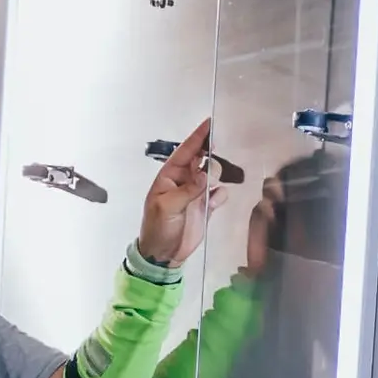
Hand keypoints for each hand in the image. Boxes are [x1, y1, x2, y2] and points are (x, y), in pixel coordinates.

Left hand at [138, 117, 226, 268]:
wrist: (163, 254)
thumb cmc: (157, 229)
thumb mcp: (167, 207)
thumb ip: (188, 190)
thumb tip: (205, 175)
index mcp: (169, 176)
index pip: (186, 151)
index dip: (198, 137)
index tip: (210, 123)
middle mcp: (183, 181)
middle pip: (201, 159)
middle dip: (210, 153)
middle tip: (217, 151)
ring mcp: (195, 193)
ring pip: (212, 174)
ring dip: (216, 175)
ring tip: (213, 183)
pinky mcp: (205, 207)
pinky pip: (218, 194)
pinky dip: (220, 194)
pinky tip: (216, 199)